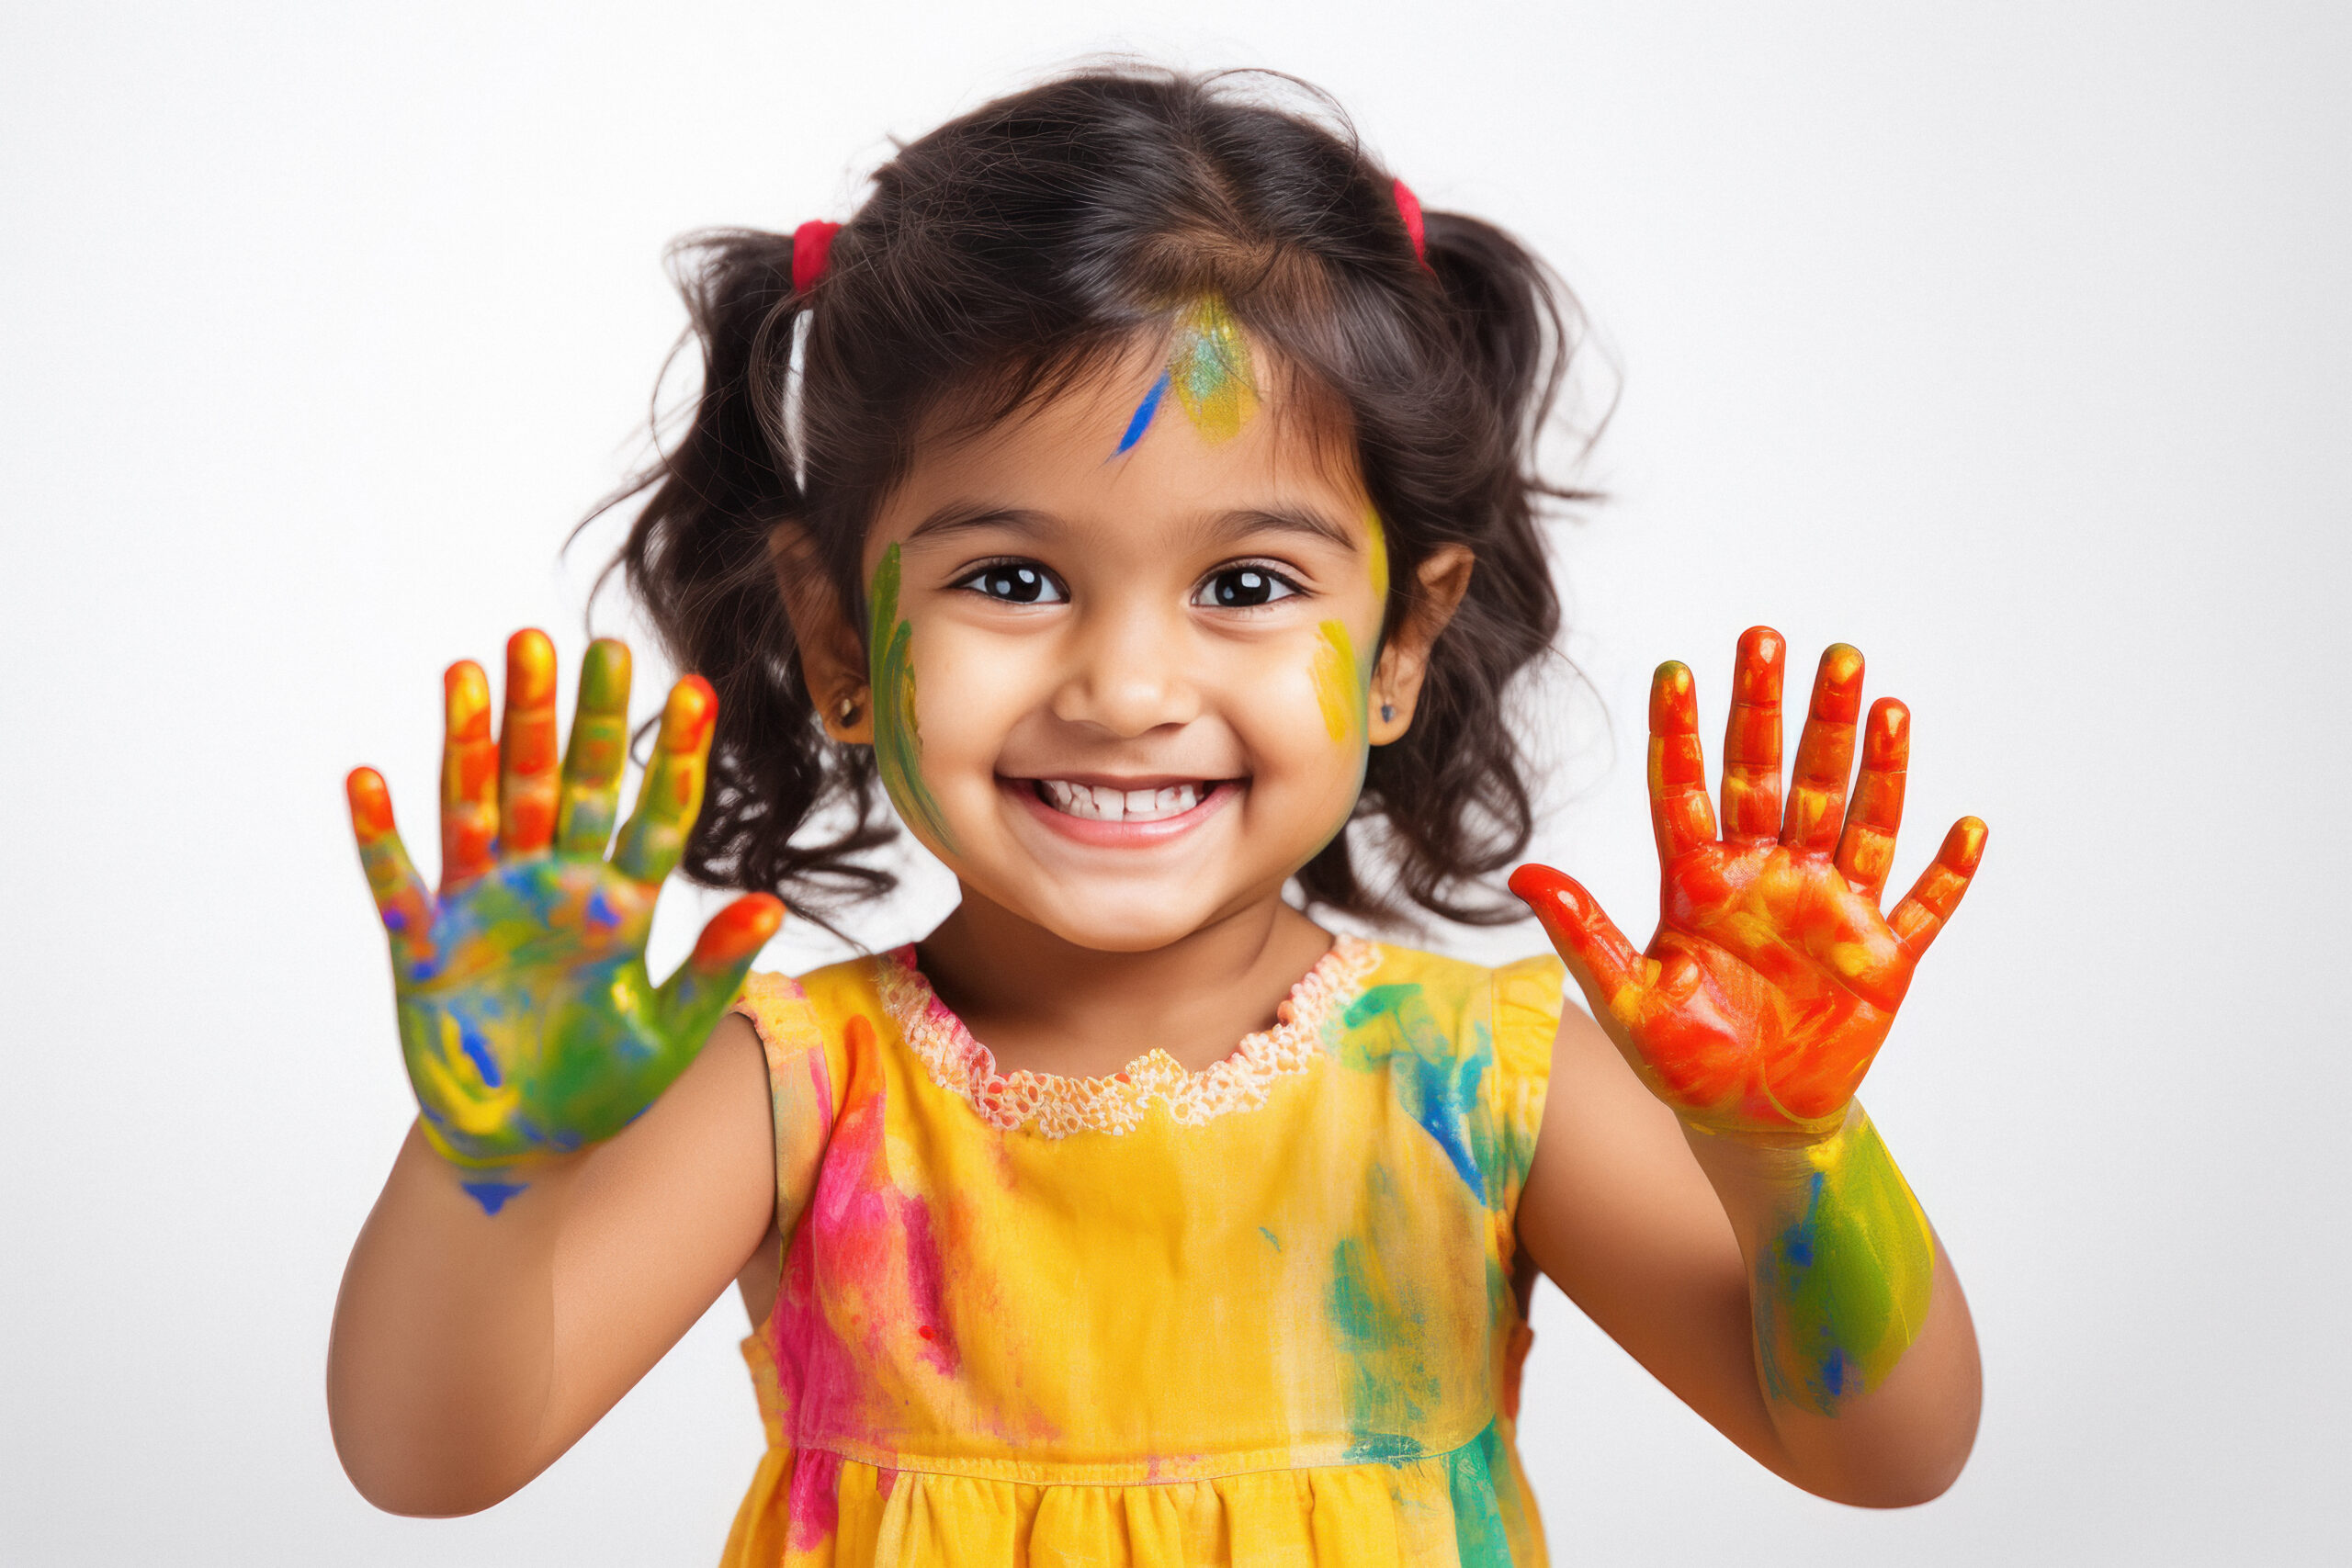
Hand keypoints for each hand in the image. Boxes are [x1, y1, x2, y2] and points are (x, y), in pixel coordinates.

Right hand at [346, 630, 782, 1209]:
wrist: (522, 1145)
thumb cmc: (601, 1087)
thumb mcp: (669, 1035)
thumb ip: (714, 969)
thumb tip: (772, 906)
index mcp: (619, 905)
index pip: (651, 815)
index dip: (671, 756)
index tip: (693, 689)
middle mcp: (552, 887)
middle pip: (564, 786)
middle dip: (572, 717)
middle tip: (581, 643)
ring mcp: (485, 909)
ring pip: (480, 807)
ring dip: (474, 741)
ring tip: (473, 668)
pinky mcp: (424, 946)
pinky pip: (398, 882)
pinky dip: (381, 835)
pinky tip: (369, 777)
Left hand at [1510, 629, 1983, 1138]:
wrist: (1748, 1120)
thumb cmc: (1681, 1060)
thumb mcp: (1626, 1001)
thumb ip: (1583, 933)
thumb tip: (1519, 873)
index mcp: (1700, 880)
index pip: (1686, 789)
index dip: (1679, 731)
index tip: (1674, 669)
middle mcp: (1767, 877)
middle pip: (1775, 777)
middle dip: (1779, 711)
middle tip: (1779, 640)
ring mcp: (1829, 909)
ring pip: (1853, 817)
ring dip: (1869, 762)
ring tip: (1876, 696)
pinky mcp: (1881, 957)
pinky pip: (1922, 906)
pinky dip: (1947, 871)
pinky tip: (1967, 823)